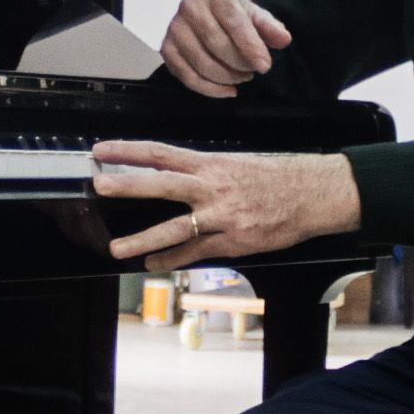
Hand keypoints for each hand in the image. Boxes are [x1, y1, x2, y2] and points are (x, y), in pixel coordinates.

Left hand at [89, 143, 360, 264]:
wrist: (314, 194)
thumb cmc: (277, 177)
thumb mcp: (237, 164)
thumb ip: (205, 172)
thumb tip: (175, 176)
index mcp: (211, 163)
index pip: (162, 153)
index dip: (129, 150)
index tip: (102, 149)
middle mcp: (212, 187)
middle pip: (162, 184)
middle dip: (128, 185)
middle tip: (99, 185)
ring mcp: (221, 216)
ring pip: (175, 228)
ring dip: (143, 239)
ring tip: (117, 248)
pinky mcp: (233, 241)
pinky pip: (197, 252)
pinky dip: (173, 259)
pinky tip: (154, 264)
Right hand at [158, 0, 294, 97]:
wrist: (203, 13)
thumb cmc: (231, 15)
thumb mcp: (253, 15)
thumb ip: (269, 27)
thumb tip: (283, 39)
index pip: (234, 23)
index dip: (251, 47)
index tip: (265, 67)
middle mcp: (189, 6)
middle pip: (218, 45)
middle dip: (240, 64)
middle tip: (253, 71)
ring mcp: (174, 28)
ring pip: (202, 63)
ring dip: (227, 78)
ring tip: (241, 77)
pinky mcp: (166, 48)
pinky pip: (187, 77)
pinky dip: (210, 89)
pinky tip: (227, 90)